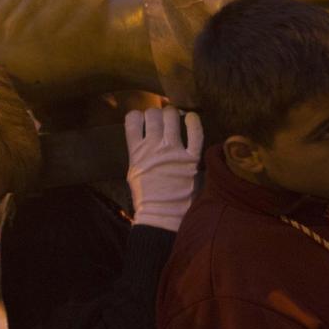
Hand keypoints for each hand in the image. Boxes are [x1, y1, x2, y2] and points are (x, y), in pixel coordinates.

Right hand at [125, 107, 202, 230]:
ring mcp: (173, 152)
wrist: (162, 215)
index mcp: (136, 151)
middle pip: (152, 114)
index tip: (143, 120)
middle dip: (155, 113)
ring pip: (171, 117)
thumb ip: (139, 154)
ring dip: (171, 114)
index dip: (138, 116)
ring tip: (173, 117)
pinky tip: (191, 117)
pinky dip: (193, 122)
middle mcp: (153, 147)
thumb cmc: (146, 197)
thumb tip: (143, 140)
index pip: (133, 119)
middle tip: (160, 119)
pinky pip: (195, 134)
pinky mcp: (191, 159)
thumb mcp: (133, 172)